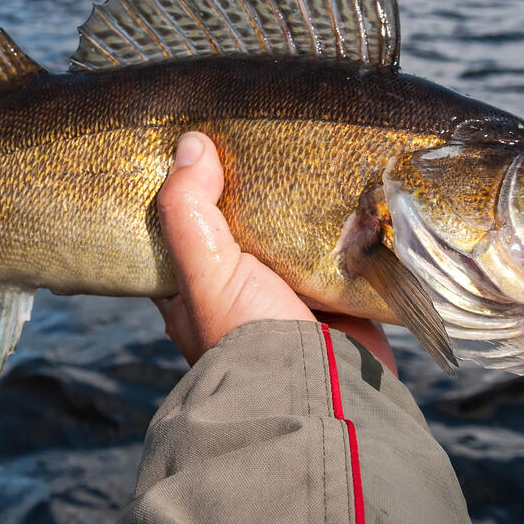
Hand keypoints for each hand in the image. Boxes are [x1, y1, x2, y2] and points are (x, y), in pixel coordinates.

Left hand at [153, 131, 396, 373]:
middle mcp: (238, 288)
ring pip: (289, 232)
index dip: (181, 188)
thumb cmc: (247, 338)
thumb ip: (189, 212)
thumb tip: (190, 144)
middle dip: (249, 187)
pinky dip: (344, 221)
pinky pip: (339, 246)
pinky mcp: (337, 293)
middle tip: (257, 129)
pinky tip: (346, 180)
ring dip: (299, 201)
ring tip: (302, 141)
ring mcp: (289, 290)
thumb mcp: (204, 274)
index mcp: (193, 287)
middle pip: (239, 223)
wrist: (324, 395)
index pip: (177, 227)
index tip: (193, 139)